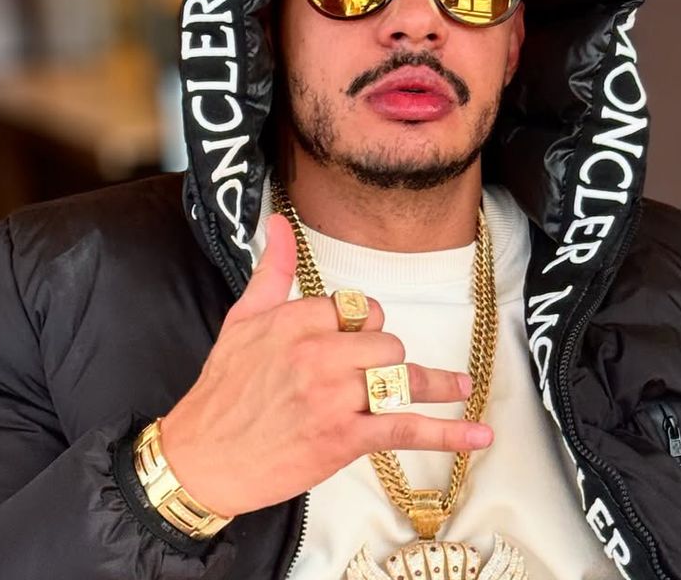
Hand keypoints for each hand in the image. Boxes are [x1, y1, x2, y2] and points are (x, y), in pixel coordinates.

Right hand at [158, 214, 492, 517]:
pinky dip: (447, 432)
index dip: (362, 328)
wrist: (202, 459)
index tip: (353, 343)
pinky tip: (478, 436)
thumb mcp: (241, 321)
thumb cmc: (222, 392)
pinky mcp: (343, 438)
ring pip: (401, 379)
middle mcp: (316, 354)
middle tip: (368, 378)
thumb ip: (270, 270)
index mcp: (294, 321)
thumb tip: (278, 223)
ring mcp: (332, 397)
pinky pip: (405, 428)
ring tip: (458, 387)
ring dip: (433, 386)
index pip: (358, 310)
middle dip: (385, 361)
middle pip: (387, 344)